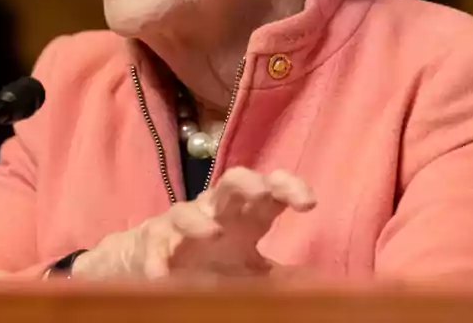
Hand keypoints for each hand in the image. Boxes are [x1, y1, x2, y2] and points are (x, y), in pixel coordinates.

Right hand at [73, 167, 314, 279]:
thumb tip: (320, 289)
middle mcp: (213, 212)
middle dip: (247, 183)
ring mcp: (179, 225)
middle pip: (230, 184)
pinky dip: (157, 260)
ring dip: (199, 221)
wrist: (155, 264)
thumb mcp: (249, 272)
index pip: (269, 192)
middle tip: (262, 192)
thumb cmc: (209, 263)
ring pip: (186, 211)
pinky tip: (162, 276)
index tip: (309, 203)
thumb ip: (278, 276)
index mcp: (243, 216)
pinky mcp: (152, 242)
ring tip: (214, 234)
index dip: (288, 188)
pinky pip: (154, 246)